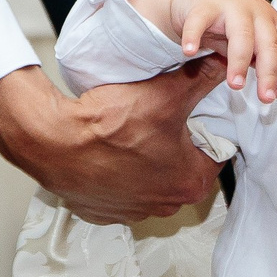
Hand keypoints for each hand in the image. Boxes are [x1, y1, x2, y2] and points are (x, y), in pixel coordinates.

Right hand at [0, 62, 227, 225]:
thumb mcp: (166, 93)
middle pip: (183, 168)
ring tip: (133, 135)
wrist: (53, 142)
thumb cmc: (109, 126)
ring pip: (153, 180)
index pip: (215, 152)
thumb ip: (201, 77)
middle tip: (160, 121)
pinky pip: (122, 190)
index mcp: (191, 183)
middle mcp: (167, 205)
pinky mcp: (106, 211)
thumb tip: (222, 64)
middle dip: (176, 146)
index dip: (205, 128)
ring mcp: (134, 212)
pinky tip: (112, 155)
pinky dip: (119, 174)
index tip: (191, 114)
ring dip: (148, 161)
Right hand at [122, 0, 276, 101]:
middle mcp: (256, 10)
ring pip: (241, 35)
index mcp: (272, 20)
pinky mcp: (203, 4)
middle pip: (268, 44)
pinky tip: (189, 52)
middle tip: (265, 98)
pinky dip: (193, 36)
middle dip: (268, 74)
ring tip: (236, 85)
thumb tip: (271, 90)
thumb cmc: (227, 25)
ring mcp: (231, 5)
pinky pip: (198, 21)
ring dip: (239, 62)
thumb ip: (259, 60)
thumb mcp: (250, 42)